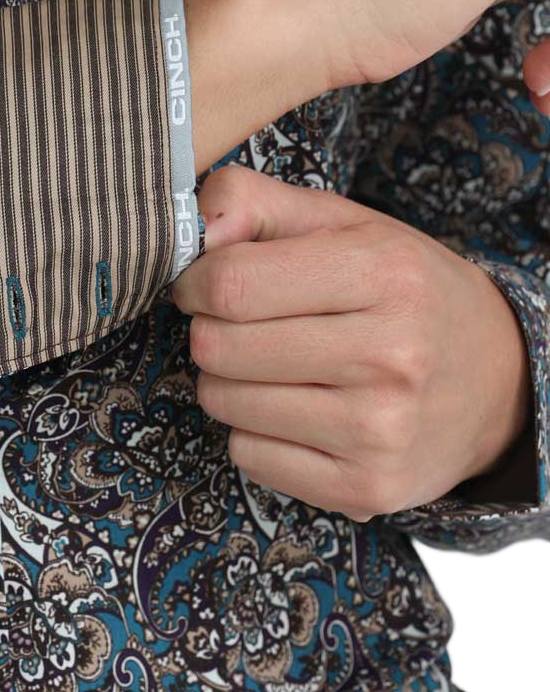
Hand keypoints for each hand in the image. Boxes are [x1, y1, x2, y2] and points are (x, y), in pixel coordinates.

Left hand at [167, 163, 534, 521]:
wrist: (496, 378)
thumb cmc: (401, 286)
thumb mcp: (341, 221)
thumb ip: (255, 202)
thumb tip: (196, 231)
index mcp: (383, 273)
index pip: (233, 283)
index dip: (195, 282)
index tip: (201, 283)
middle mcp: (391, 356)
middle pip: (221, 348)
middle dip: (209, 331)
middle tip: (241, 326)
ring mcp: (382, 431)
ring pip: (227, 404)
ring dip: (226, 382)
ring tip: (271, 365)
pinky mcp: (368, 489)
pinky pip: (250, 458)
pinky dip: (253, 432)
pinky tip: (293, 410)